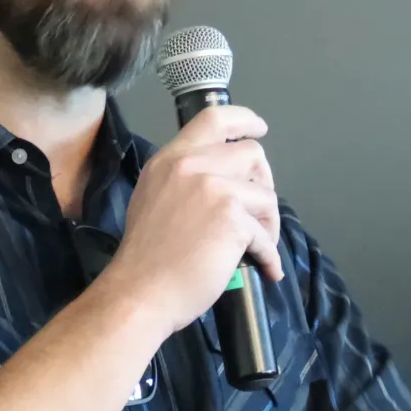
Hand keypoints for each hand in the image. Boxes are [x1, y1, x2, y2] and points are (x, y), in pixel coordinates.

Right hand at [102, 103, 282, 334]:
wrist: (140, 292)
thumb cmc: (146, 256)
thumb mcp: (153, 199)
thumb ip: (183, 181)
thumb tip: (220, 182)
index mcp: (171, 159)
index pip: (212, 119)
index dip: (244, 120)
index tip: (259, 128)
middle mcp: (192, 166)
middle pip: (251, 154)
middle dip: (264, 182)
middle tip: (259, 212)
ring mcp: (214, 189)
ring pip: (265, 194)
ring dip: (268, 223)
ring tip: (258, 246)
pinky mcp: (232, 218)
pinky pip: (266, 235)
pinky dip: (270, 256)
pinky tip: (266, 269)